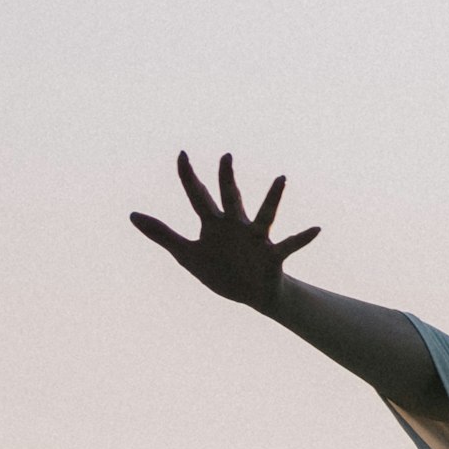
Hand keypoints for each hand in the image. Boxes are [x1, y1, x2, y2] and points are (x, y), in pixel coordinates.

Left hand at [132, 153, 320, 312]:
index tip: (181, 154)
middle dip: (225, 179)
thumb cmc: (220, 270)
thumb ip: (161, 233)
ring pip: (264, 215)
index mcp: (213, 224)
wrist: (250, 295)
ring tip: (281, 178)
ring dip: (272, 197)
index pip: (197, 195)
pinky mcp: (272, 256)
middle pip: (229, 198)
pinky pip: (289, 245)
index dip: (188, 177)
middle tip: (225, 157)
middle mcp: (236, 225)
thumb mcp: (186, 254)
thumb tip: (132, 215)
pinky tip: (316, 228)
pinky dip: (302, 237)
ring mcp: (255, 239)